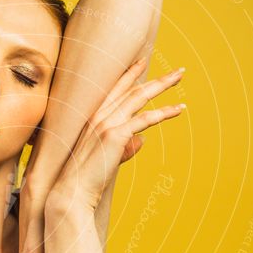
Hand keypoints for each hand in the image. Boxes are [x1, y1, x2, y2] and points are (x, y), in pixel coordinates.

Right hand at [50, 60, 185, 211]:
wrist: (72, 191)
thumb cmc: (86, 177)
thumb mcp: (107, 156)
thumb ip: (124, 146)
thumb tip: (143, 140)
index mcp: (93, 118)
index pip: (115, 90)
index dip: (130, 75)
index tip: (143, 62)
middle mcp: (99, 116)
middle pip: (132, 90)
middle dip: (156, 79)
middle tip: (177, 72)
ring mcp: (106, 124)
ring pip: (140, 98)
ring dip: (162, 86)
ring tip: (180, 78)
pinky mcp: (116, 135)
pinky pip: (144, 119)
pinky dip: (163, 113)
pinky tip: (178, 110)